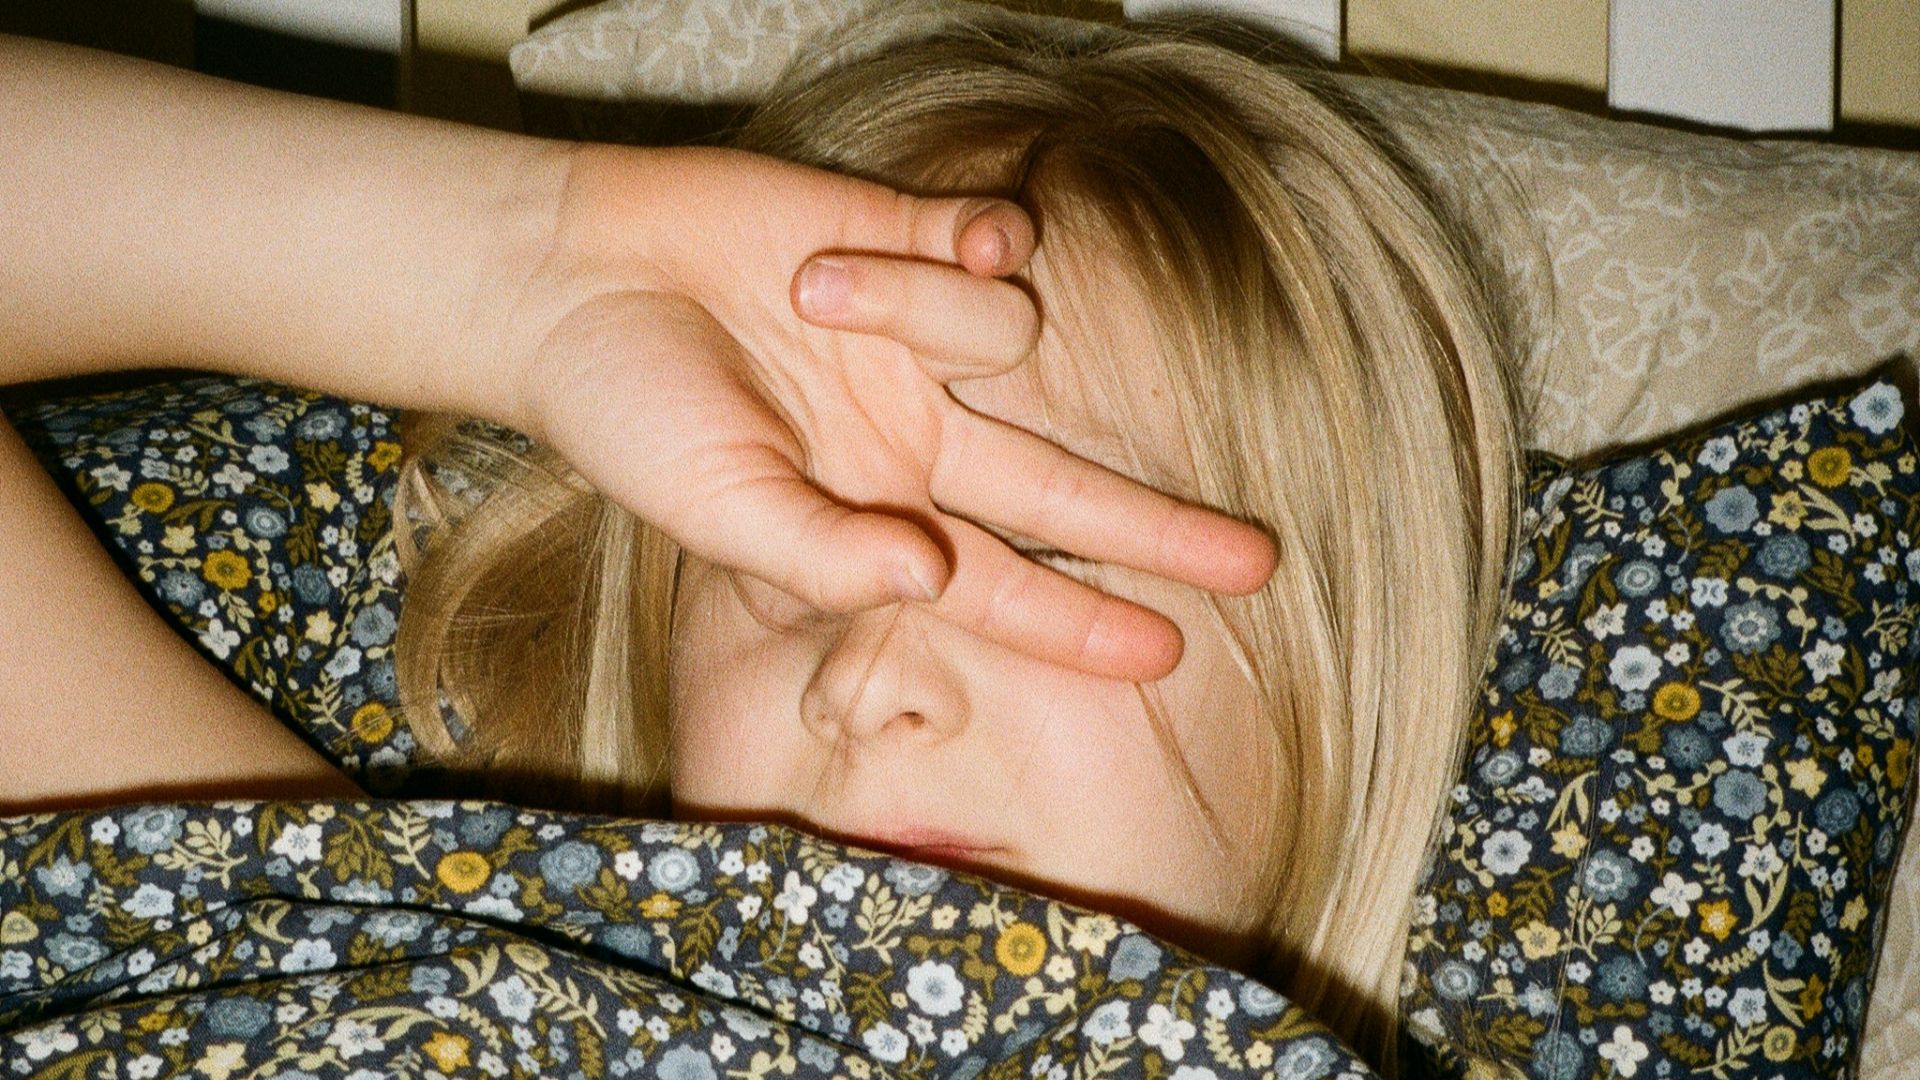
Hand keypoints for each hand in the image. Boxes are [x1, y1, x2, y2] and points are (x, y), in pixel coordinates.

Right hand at [488, 144, 1276, 681]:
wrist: (575, 274)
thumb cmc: (630, 411)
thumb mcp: (718, 508)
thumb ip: (822, 557)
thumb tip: (931, 577)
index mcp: (874, 511)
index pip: (1000, 581)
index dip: (1080, 622)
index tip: (1169, 656)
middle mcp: (918, 434)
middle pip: (1068, 489)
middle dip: (1160, 529)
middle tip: (1260, 564)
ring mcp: (925, 341)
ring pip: (1009, 335)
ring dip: (919, 308)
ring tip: (812, 290)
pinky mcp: (914, 242)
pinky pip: (998, 246)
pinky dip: (977, 242)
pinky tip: (935, 238)